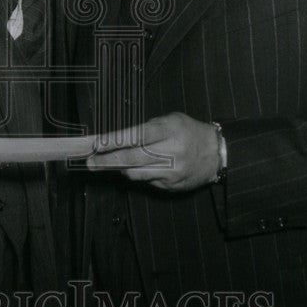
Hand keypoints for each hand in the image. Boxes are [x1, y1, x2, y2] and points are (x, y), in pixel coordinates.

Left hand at [86, 113, 220, 191]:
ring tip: (109, 164)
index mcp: (169, 130)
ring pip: (137, 173)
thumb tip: (120, 140)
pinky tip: (138, 169)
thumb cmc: (189, 132)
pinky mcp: (172, 185)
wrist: (217, 153)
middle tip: (90, 162)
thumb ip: (147, 129)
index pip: (137, 135)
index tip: (97, 144)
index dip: (115, 141)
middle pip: (133, 158)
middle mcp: (171, 151)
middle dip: (108, 161)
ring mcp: (172, 171)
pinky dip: (139, 175)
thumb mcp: (171, 120)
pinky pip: (148, 181)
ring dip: (121, 169)